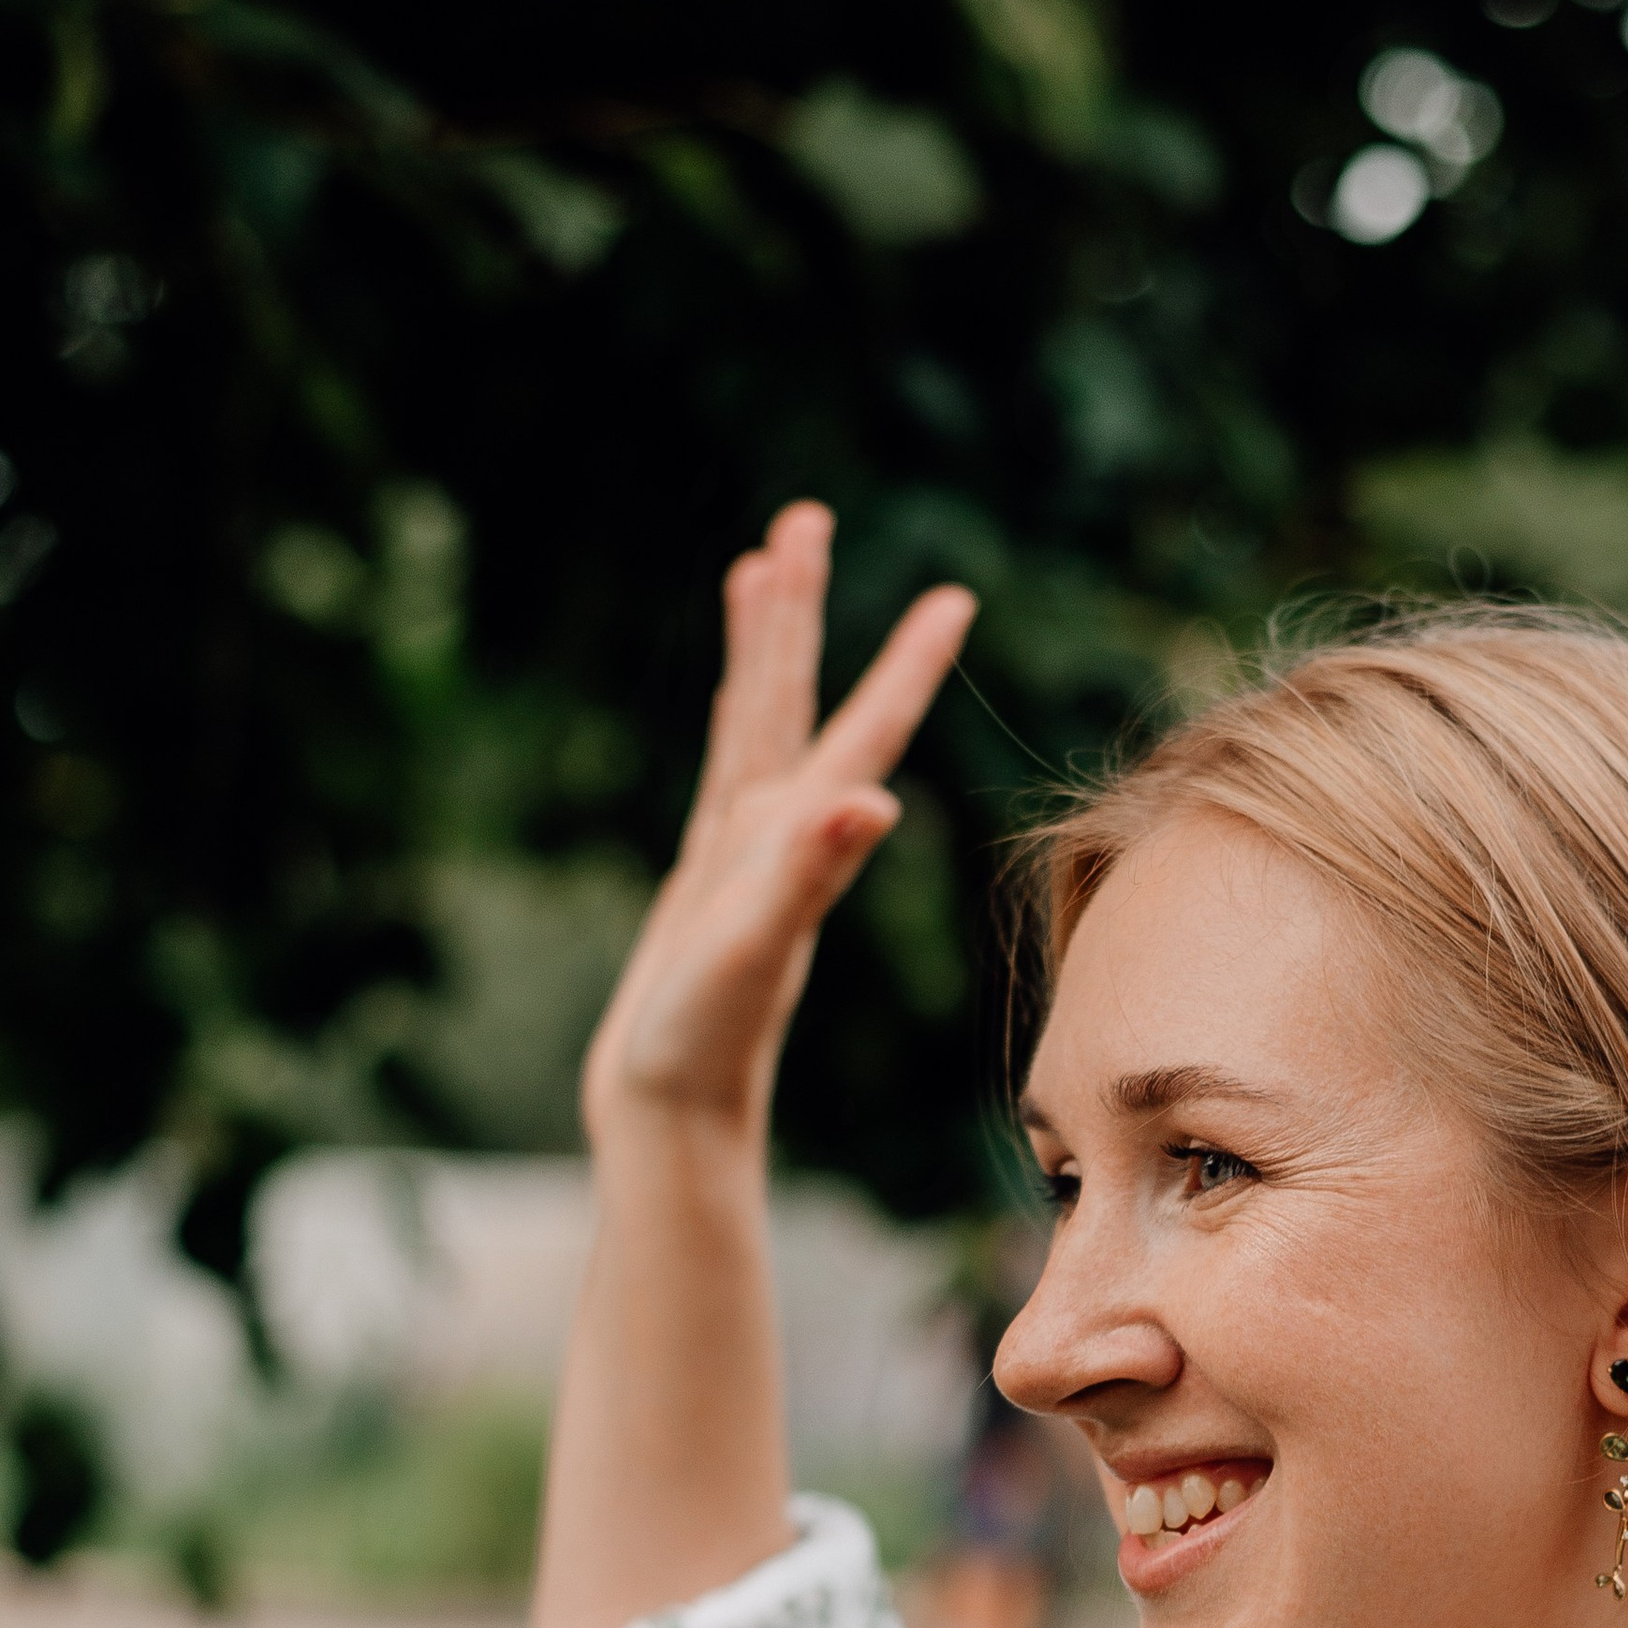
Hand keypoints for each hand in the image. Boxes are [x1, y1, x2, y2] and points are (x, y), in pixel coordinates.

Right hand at [581, 504, 974, 1149]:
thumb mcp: (753, 947)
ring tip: (758, 564)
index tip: (957, 594)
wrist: (670, 1111)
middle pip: (799, 698)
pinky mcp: (709, 882)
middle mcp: (783, 836)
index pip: (867, 729)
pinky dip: (736, 726)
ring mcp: (745, 857)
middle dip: (802, 608)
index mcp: (804, 838)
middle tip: (805, 516)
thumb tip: (872, 802)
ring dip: (764, 648)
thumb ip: (808, 873)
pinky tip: (740, 714)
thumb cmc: (703, 1039)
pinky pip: (726, 774)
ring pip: (758, 726)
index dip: (908, 662)